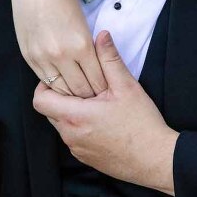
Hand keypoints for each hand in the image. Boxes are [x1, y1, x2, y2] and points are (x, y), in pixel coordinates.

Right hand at [11, 0, 106, 97]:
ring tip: (80, 98)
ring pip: (61, 89)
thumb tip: (96, 71)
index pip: (97, 80)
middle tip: (96, 101)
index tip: (107, 94)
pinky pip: (45, 81)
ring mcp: (43, 57)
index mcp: (81, 45)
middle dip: (89, 97)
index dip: (103, 89)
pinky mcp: (29, 57)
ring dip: (71, 94)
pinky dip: (55, 86)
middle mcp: (61, 55)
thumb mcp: (85, 24)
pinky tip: (62, 87)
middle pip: (80, 90)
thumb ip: (90, 50)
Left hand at [33, 31, 177, 193]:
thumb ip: (110, 59)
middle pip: (50, 111)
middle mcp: (70, 135)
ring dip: (72, 113)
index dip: (46, 86)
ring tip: (96, 104)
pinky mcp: (86, 158)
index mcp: (75, 116)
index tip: (64, 78)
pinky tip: (104, 122)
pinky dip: (82, 128)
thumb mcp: (127, 87)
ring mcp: (77, 149)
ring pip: (62, 125)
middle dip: (62, 98)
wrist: (156, 160)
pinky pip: (74, 138)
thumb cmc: (142, 125)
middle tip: (84, 87)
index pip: (40, 99)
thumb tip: (101, 35)